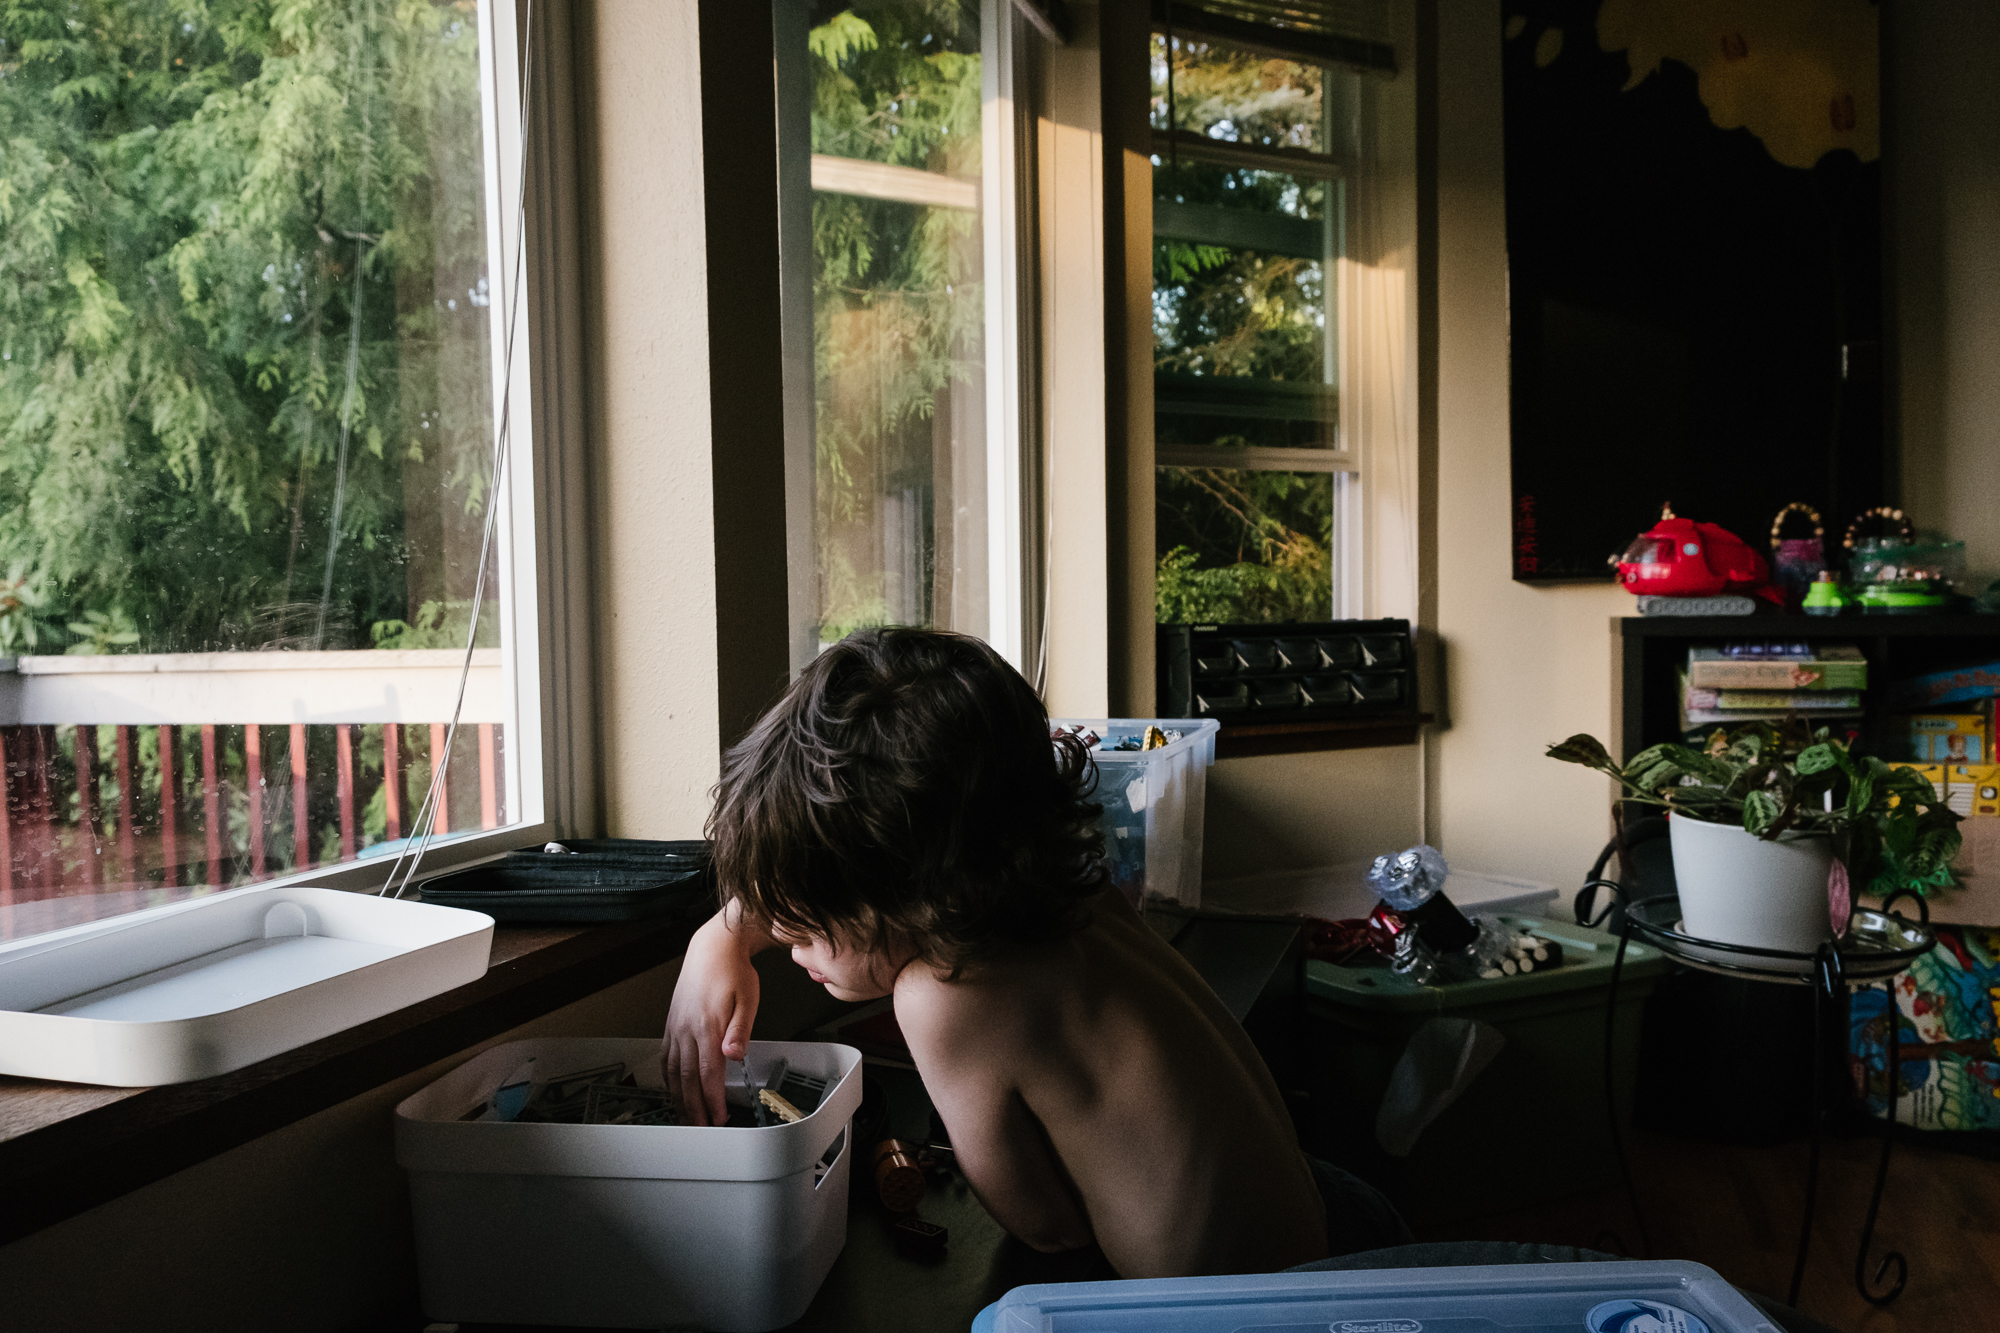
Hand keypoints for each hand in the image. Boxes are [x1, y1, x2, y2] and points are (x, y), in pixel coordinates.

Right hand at [662, 907, 768, 1124]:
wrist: (713, 947)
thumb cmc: (733, 970)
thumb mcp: (747, 998)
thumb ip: (740, 1030)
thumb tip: (734, 1055)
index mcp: (707, 1025)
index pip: (708, 1073)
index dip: (712, 1100)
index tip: (718, 1119)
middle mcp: (687, 1029)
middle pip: (687, 1079)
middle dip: (694, 1109)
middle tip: (701, 1130)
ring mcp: (676, 1027)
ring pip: (673, 1072)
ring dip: (679, 1099)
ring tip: (685, 1119)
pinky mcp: (671, 1024)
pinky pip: (665, 1057)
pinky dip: (667, 1078)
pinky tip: (672, 1090)